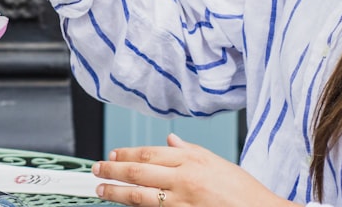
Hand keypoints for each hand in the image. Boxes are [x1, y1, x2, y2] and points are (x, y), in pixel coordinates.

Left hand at [91, 134, 292, 206]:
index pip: (149, 153)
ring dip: (118, 193)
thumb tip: (170, 140)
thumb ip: (189, 151)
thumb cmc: (245, 192)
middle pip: (140, 172)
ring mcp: (184, 202)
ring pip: (142, 196)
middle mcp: (185, 179)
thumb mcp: (217, 162)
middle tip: (96, 170)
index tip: (111, 155)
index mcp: (192, 160)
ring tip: (102, 191)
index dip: (126, 154)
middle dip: (113, 171)